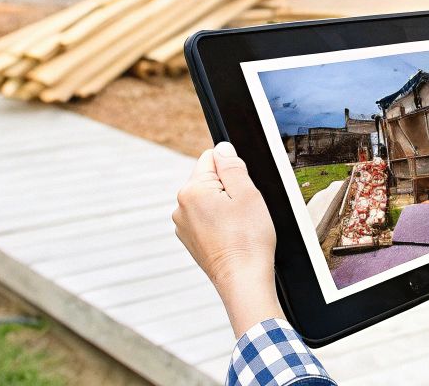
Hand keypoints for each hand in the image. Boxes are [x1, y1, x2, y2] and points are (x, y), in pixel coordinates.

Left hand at [173, 141, 283, 335]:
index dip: (232, 169)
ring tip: (239, 226)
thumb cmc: (248, 240)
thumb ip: (232, 165)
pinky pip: (206, 219)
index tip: (242, 190)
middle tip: (243, 211)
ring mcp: (183, 226)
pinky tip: (232, 237)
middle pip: (209, 179)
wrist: (244, 280)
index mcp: (191, 191)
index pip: (211, 158)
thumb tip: (222, 147)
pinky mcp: (190, 240)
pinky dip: (219, 223)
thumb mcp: (247, 193)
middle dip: (228, 188)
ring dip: (224, 206)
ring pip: (208, 200)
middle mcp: (180, 207)